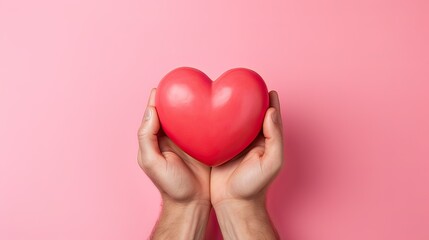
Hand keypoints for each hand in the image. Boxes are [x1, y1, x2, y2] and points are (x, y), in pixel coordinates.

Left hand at [137, 88, 210, 238]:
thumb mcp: (152, 162)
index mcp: (157, 139)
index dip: (159, 99)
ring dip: (194, 105)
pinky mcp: (204, 145)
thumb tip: (152, 110)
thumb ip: (147, 136)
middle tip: (186, 84)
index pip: (155, 114)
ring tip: (201, 91)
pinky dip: (207, 118)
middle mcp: (172, 137)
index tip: (166, 85)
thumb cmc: (171, 186)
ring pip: (190, 118)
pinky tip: (214, 109)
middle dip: (178, 98)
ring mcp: (189, 141)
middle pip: (173, 112)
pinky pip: (205, 127)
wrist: (193, 203)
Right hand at [210, 91, 283, 239]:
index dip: (267, 100)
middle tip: (241, 84)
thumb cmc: (254, 186)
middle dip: (247, 99)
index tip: (263, 86)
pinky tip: (207, 111)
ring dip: (228, 107)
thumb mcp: (270, 162)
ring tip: (222, 92)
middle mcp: (250, 139)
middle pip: (249, 114)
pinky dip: (214, 120)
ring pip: (232, 120)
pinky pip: (217, 130)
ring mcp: (233, 144)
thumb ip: (274, 137)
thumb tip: (271, 111)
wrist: (233, 203)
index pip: (268, 115)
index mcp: (265, 140)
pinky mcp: (218, 148)